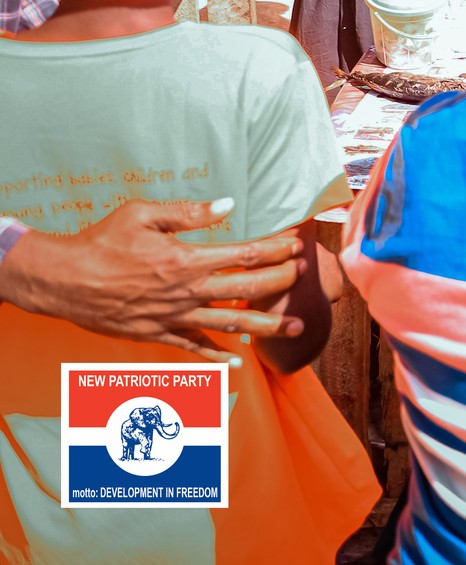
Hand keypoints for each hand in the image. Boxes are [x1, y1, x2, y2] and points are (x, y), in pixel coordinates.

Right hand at [0, 199, 305, 359]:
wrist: (62, 280)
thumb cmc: (101, 242)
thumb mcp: (143, 214)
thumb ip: (189, 212)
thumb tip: (228, 204)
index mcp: (186, 259)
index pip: (245, 255)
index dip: (275, 249)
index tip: (296, 244)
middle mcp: (185, 291)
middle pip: (246, 289)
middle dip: (281, 282)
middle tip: (304, 276)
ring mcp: (172, 316)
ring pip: (229, 323)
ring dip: (265, 325)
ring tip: (295, 327)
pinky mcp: (154, 334)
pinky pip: (191, 347)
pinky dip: (214, 356)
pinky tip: (235, 360)